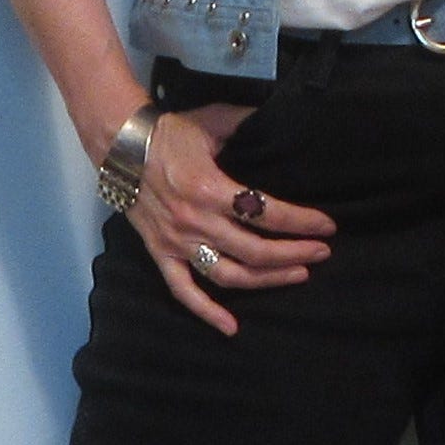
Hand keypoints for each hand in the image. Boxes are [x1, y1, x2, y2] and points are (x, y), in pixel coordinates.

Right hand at [129, 105, 335, 338]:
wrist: (118, 144)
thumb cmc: (168, 132)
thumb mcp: (211, 121)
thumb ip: (246, 122)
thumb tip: (278, 117)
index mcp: (211, 189)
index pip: (266, 213)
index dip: (302, 222)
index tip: (326, 227)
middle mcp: (196, 221)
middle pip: (255, 251)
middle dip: (295, 254)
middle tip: (321, 252)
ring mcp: (177, 242)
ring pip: (229, 275)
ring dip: (267, 280)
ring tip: (298, 274)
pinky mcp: (161, 253)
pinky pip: (183, 291)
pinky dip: (206, 312)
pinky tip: (231, 327)